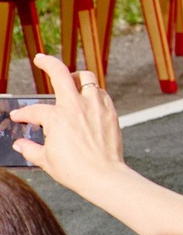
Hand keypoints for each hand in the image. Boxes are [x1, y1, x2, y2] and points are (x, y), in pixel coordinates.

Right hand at [9, 53, 127, 193]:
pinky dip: (93, 92)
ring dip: (76, 77)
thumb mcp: (45, 160)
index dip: (23, 114)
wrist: (103, 176)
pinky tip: (87, 99)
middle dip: (48, 62)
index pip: (34, 111)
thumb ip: (30, 149)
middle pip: (61, 74)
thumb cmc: (74, 170)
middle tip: (40, 59)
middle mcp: (77, 106)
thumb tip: (19, 144)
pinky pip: (101, 93)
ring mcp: (96, 106)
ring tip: (70, 80)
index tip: (18, 117)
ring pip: (87, 78)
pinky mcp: (111, 111)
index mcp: (57, 118)